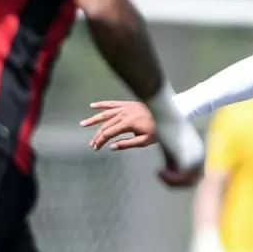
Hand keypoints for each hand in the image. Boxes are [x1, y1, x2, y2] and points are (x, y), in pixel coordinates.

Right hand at [81, 100, 204, 186]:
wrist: (169, 113)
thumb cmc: (159, 129)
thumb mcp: (145, 141)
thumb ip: (128, 144)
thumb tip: (112, 147)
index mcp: (127, 123)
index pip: (108, 133)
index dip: (100, 141)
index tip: (96, 148)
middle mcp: (123, 113)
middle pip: (105, 125)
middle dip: (97, 135)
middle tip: (92, 144)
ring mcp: (125, 107)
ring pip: (105, 113)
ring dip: (93, 119)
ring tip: (83, 124)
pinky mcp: (128, 103)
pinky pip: (112, 103)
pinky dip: (102, 104)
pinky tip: (92, 105)